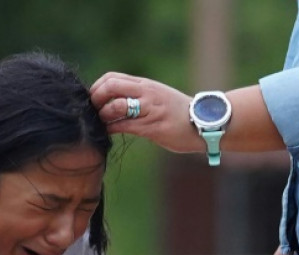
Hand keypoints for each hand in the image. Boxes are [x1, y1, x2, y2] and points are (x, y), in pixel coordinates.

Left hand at [90, 72, 204, 153]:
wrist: (204, 123)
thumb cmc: (178, 113)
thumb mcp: (157, 96)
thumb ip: (137, 94)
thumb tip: (113, 100)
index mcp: (145, 84)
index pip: (112, 77)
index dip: (97, 88)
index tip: (94, 101)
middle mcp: (146, 93)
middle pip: (110, 86)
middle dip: (96, 99)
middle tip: (94, 112)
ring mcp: (149, 109)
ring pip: (115, 106)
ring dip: (102, 116)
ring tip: (102, 123)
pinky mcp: (152, 127)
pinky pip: (124, 126)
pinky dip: (111, 129)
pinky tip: (108, 133)